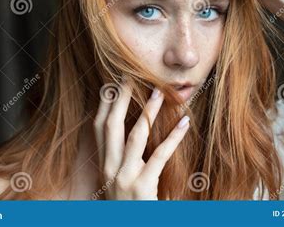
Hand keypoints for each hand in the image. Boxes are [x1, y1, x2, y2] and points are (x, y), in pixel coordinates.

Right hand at [93, 80, 189, 199]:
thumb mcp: (116, 182)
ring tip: (160, 92)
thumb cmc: (126, 206)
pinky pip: (159, 156)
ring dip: (148, 111)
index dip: (105, 104)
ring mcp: (123, 178)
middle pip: (112, 125)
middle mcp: (108, 168)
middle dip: (120, 98)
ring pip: (135, 135)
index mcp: (103, 165)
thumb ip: (120, 160)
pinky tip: (184, 123)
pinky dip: (173, 138)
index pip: (99, 127)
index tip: (112, 83)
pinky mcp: (142, 188)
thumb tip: (132, 135)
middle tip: (130, 76)